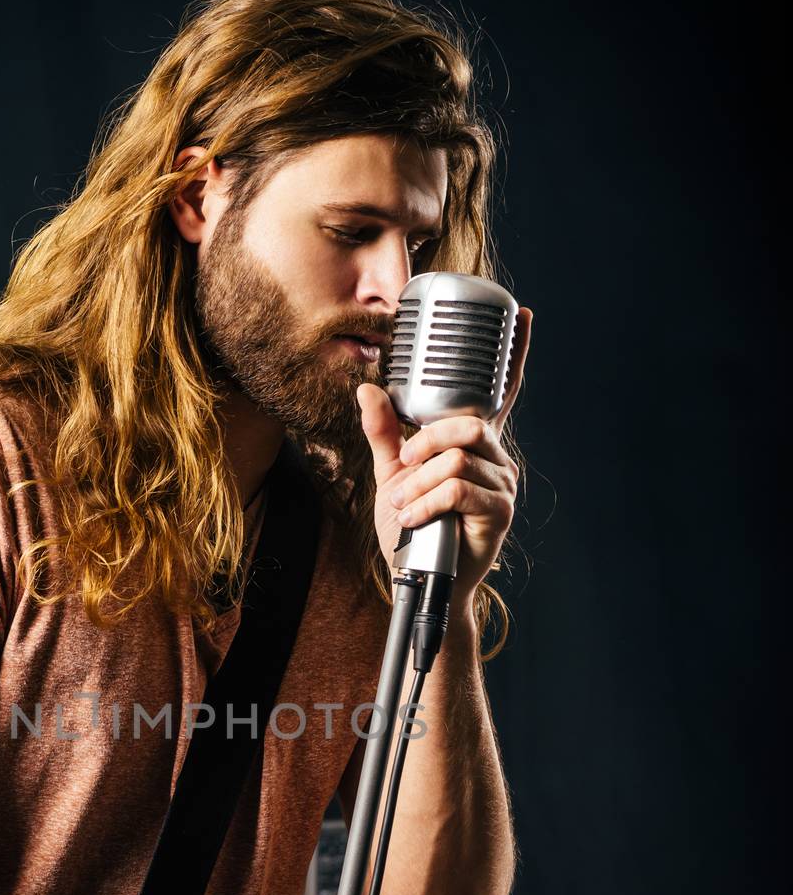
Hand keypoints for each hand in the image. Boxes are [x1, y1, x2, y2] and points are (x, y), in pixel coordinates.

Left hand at [357, 307, 532, 606]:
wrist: (421, 578)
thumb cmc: (414, 528)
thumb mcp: (392, 475)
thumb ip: (384, 434)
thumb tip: (368, 389)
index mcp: (475, 445)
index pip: (499, 393)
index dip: (514, 354)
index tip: (525, 315)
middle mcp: (495, 459)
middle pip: (466, 424)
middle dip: (425, 442)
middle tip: (405, 467)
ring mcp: (501, 485)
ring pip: (456, 459)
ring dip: (418, 483)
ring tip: (404, 504)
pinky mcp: (499, 512)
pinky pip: (459, 488)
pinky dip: (426, 501)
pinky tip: (413, 517)